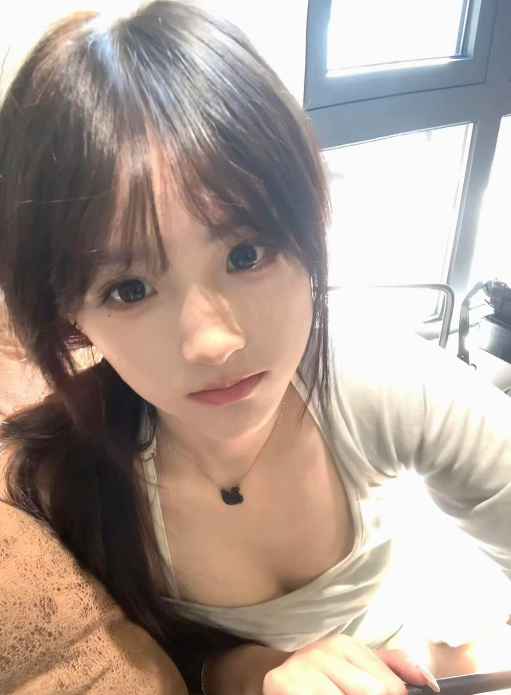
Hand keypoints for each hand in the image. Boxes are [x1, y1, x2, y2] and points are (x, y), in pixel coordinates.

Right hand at [262, 635, 437, 694]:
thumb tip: (430, 683)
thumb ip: (395, 668)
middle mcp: (323, 650)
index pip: (389, 687)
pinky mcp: (280, 683)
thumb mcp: (360, 668)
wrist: (279, 678)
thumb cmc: (327, 678)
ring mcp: (301, 667)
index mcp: (346, 646)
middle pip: (371, 694)